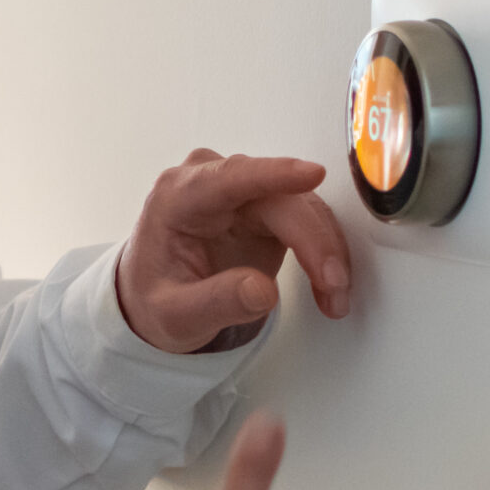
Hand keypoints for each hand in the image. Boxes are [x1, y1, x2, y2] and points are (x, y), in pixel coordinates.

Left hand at [115, 151, 351, 353]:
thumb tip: (263, 291)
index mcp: (178, 197)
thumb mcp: (174, 315)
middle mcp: (212, 183)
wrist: (154, 298)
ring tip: (334, 297)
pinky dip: (322, 252)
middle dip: (313, 241)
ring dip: (325, 250)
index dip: (274, 174)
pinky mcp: (265, 208)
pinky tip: (328, 285)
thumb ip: (216, 303)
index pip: (231, 176)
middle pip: (278, 199)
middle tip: (333, 285)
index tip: (312, 173)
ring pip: (301, 206)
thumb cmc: (156, 297)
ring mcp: (242, 192)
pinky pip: (306, 219)